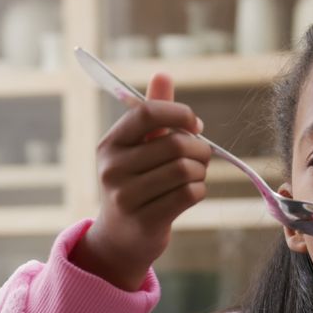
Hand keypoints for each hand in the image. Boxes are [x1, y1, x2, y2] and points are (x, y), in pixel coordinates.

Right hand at [69, 73, 210, 290]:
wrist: (121, 238)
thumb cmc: (136, 183)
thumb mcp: (138, 148)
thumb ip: (153, 114)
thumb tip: (162, 74)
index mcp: (110, 144)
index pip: (147, 113)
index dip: (179, 113)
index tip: (195, 124)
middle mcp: (112, 168)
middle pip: (175, 144)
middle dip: (200, 148)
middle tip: (202, 156)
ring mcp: (126, 196)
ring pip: (185, 170)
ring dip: (201, 171)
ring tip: (196, 174)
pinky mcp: (145, 220)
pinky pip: (189, 194)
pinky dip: (199, 190)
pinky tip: (192, 192)